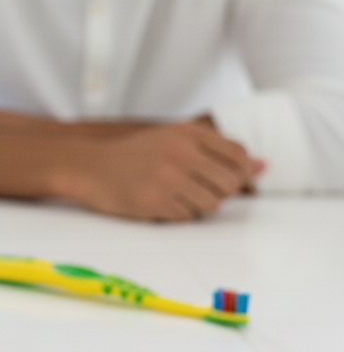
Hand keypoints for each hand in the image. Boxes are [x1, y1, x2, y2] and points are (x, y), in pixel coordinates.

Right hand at [69, 120, 264, 220]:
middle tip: (198, 190)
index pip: (238, 154)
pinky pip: (188, 217)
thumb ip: (215, 149)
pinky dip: (179, 215)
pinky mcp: (155, 201)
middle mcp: (180, 153)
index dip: (243, 172)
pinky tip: (161, 203)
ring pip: (212, 204)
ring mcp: (168, 178)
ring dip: (200, 206)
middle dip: (220, 192)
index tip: (233, 180)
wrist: (88, 166)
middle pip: (229, 183)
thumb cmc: (132, 155)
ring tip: (178, 196)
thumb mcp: (171, 139)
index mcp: (186, 133)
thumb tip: (263, 166)